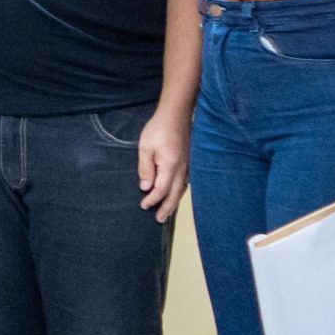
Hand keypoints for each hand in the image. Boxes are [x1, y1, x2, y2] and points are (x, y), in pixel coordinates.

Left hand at [137, 106, 190, 221]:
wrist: (177, 114)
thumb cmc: (158, 129)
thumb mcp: (145, 148)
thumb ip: (146, 168)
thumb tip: (146, 187)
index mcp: (170, 167)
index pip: (161, 190)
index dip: (152, 199)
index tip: (144, 206)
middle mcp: (182, 170)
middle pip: (175, 194)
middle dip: (166, 208)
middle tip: (159, 219)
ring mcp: (189, 166)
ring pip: (182, 189)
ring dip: (174, 201)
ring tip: (167, 211)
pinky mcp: (190, 161)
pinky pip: (186, 182)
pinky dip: (180, 191)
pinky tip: (177, 193)